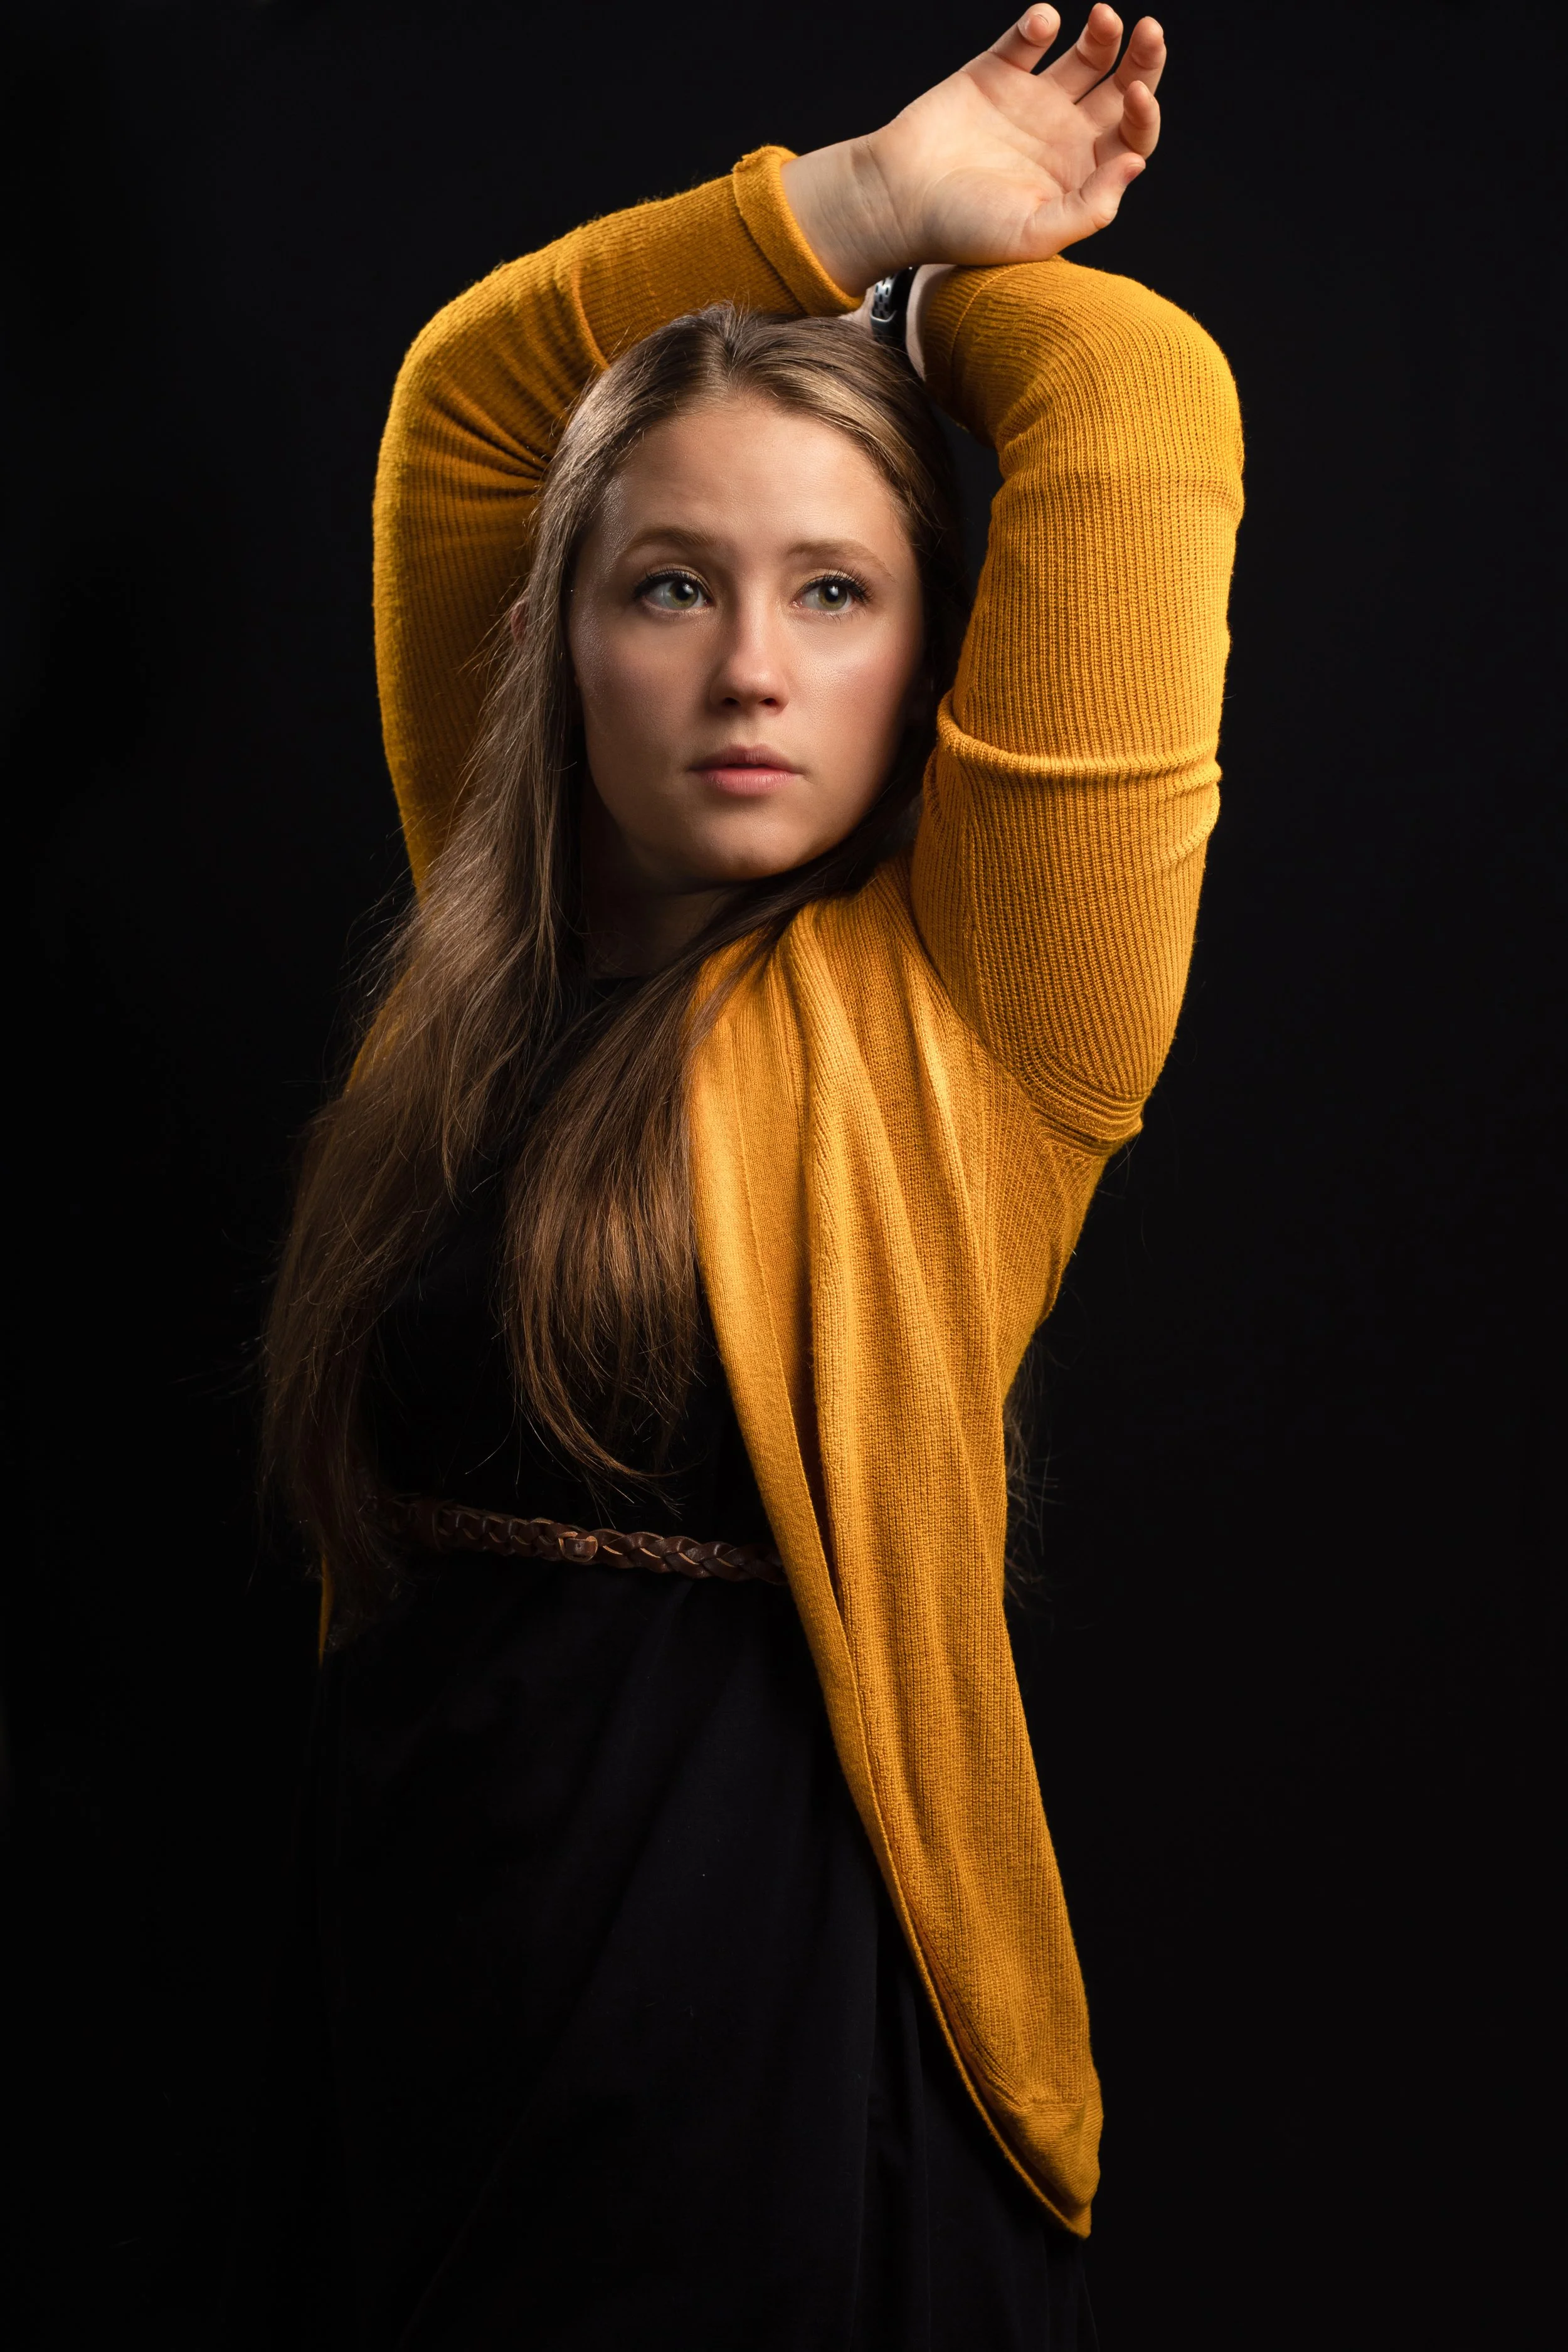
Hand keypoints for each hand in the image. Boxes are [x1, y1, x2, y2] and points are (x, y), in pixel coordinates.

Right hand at [783, 6, 1163, 295]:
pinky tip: (1043, 25)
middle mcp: (1063, 136)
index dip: (1144, 113)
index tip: (1135, 95)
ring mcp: (1031, 101)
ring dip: (1104, 33)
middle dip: (1143, 59)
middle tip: (1150, 33)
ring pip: (1087, 57)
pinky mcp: (995, 73)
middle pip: (1121, 88)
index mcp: (1079, 176)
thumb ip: (1089, 209)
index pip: (1132, 137)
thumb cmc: (961, 230)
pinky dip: (1040, 24)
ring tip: (1105, 18)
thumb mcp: (1032, 236)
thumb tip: (1135, 163)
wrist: (897, 201)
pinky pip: (1028, 40)